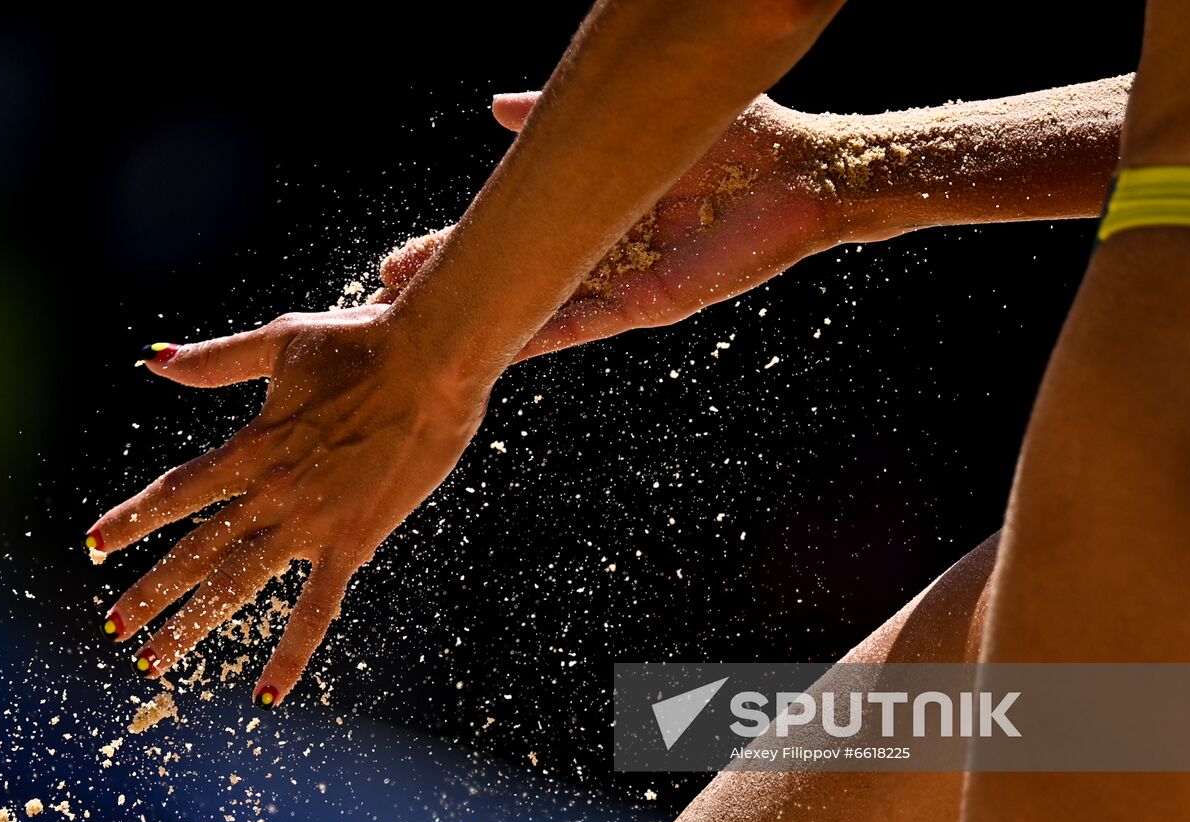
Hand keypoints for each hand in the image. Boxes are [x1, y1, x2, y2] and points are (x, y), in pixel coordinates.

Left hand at [88, 305, 490, 706]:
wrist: (431, 361)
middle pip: (193, 550)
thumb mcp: (281, 342)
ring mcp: (308, 523)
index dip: (133, 518)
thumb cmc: (363, 343)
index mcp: (250, 447)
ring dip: (190, 624)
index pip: (177, 491)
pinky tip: (266, 694)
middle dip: (149, 591)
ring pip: (235, 584)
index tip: (96, 544)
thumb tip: (152, 359)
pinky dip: (289, 652)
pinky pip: (316, 608)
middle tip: (115, 626)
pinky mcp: (352, 541)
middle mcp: (268, 493)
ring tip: (152, 661)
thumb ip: (216, 360)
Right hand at [376, 93, 847, 358]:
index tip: (395, 259)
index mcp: (592, 210)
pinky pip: (584, 323)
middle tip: (385, 301)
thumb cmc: (739, 139)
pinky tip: (495, 348)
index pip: (507, 232)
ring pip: (533, 308)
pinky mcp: (649, 301)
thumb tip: (491, 106)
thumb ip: (560, 119)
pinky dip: (540, 335)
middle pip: (508, 277)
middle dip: (449, 288)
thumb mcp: (631, 121)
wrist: (804, 172)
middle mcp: (598, 252)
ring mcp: (620, 281)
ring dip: (481, 321)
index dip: (452, 245)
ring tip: (422, 331)